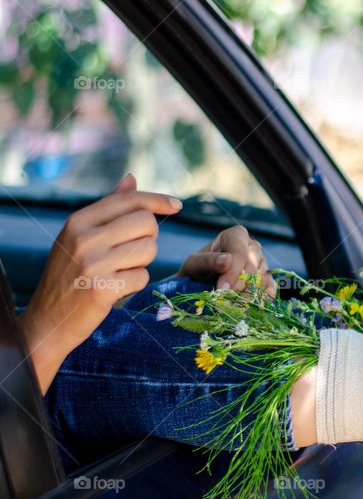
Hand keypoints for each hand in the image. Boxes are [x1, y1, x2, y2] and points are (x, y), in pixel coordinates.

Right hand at [20, 174, 181, 392]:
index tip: (178, 205)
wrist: (48, 320)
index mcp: (78, 221)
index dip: (158, 200)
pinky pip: (142, 277)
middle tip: (132, 253)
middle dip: (149, 238)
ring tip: (119, 272)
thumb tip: (132, 178)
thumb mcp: (81, 237)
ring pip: (148, 250)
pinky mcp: (102, 289)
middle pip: (146, 223)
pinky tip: (116, 289)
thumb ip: (109, 208)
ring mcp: (92, 264)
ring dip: (142, 263)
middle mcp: (83, 239)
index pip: (128, 200)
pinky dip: (136, 284)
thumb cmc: (70, 275)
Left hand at [177, 225, 275, 297]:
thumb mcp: (194, 264)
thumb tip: (227, 260)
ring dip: (248, 296)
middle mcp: (253, 247)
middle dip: (238, 286)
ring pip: (263, 279)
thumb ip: (208, 261)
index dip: (233, 271)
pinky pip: (270, 289)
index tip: (222, 288)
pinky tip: (248, 306)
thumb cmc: (197, 271)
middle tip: (224, 301)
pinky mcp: (267, 280)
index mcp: (236, 236)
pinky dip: (261, 300)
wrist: (202, 286)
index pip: (240, 252)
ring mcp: (262, 264)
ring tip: (231, 306)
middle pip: (253, 266)